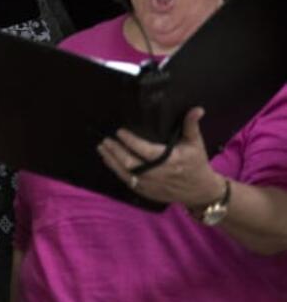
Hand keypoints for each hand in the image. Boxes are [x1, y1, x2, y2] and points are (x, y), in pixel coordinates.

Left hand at [97, 107, 226, 207]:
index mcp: (170, 161)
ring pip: (126, 174)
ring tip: (102, 148)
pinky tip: (109, 161)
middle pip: (131, 163)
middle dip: (115, 151)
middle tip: (106, 140)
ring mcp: (151, 185)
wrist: (200, 191)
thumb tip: (196, 109)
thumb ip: (191, 125)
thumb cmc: (196, 164)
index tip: (120, 131)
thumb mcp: (195, 143)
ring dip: (111, 160)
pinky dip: (116, 171)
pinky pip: (128, 182)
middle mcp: (159, 175)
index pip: (145, 151)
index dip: (131, 141)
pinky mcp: (147, 192)